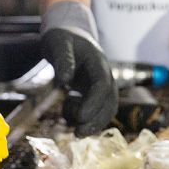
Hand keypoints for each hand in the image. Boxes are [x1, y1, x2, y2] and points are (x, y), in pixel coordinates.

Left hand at [40, 1, 117, 136]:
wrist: (70, 34)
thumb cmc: (63, 38)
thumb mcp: (58, 44)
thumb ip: (62, 60)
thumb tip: (64, 81)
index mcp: (98, 63)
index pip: (102, 86)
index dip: (94, 103)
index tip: (80, 117)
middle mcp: (105, 76)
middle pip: (110, 103)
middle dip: (96, 121)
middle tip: (77, 133)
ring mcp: (102, 86)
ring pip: (106, 110)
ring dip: (93, 124)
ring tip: (73, 130)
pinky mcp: (95, 93)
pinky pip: (98, 111)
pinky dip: (87, 119)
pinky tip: (68, 117)